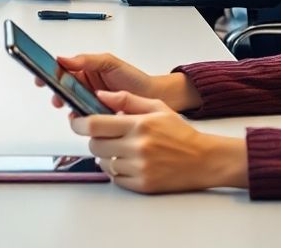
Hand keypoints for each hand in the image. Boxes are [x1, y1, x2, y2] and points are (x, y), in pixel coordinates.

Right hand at [32, 52, 199, 112]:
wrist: (153, 98)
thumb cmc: (133, 78)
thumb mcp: (110, 63)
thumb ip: (87, 60)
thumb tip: (64, 58)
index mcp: (85, 69)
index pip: (62, 69)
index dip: (49, 72)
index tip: (40, 75)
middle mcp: (85, 85)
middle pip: (63, 87)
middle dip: (56, 91)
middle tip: (56, 95)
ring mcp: (89, 101)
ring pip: (70, 103)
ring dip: (67, 105)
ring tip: (68, 106)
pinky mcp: (96, 116)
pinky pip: (82, 116)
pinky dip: (78, 117)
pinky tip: (79, 116)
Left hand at [73, 91, 248, 192]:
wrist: (204, 160)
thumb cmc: (180, 133)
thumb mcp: (156, 106)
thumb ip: (126, 99)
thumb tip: (100, 95)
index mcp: (139, 125)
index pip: (95, 124)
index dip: (79, 123)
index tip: (76, 121)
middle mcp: (137, 147)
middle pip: (95, 145)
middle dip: (94, 139)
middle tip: (105, 135)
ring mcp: (139, 168)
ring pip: (103, 163)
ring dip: (107, 155)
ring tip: (123, 149)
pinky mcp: (142, 185)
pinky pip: (115, 178)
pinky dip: (117, 171)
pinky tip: (130, 162)